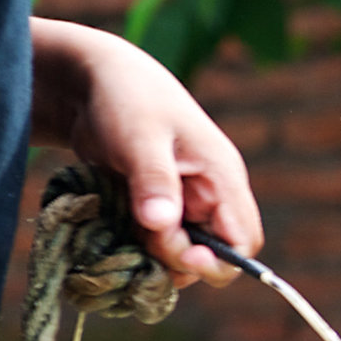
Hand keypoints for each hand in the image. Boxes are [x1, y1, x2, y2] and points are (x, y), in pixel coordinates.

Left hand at [32, 18, 260, 285]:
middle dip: (177, 256)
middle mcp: (210, 195)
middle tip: (141, 231)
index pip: (244, 241)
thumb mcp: (139, 137)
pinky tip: (115, 225)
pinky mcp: (158, 207)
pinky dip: (137, 244)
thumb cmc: (126, 98)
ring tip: (124, 224)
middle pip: (212, 255)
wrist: (96, 79)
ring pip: (181, 252)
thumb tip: (162, 224)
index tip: (180, 254)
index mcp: (222, 177)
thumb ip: (153, 180)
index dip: (218, 261)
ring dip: (153, 253)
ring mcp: (183, 203)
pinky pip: (157, 241)